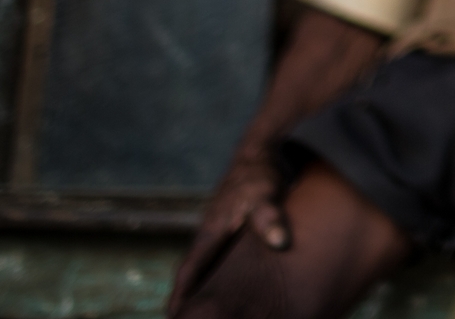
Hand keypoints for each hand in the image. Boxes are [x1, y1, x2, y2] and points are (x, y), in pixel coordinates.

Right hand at [167, 150, 289, 314]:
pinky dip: (226, 273)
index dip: (182, 295)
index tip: (174, 316)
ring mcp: (221, 232)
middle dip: (193, 297)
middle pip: (196, 274)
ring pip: (210, 266)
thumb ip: (270, 216)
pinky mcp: (234, 229)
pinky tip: (243, 286)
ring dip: (210, 286)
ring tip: (219, 313)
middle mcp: (211, 235)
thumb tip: (280, 243)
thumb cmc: (260, 174)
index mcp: (211, 232)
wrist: (262, 153)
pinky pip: (225, 257)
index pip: (189, 271)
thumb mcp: (266, 193)